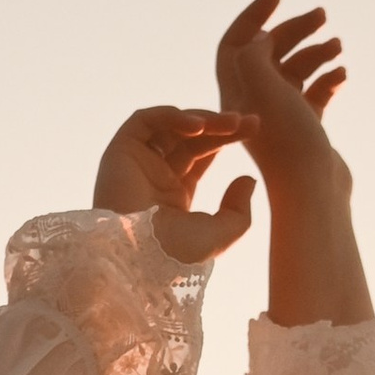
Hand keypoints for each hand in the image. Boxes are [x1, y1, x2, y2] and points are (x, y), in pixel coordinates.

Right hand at [93, 105, 259, 264]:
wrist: (138, 258)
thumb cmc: (176, 256)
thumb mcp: (220, 235)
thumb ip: (238, 210)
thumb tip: (249, 178)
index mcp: (173, 195)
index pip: (201, 154)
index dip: (226, 138)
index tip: (254, 127)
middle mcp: (154, 176)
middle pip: (190, 138)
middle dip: (220, 126)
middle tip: (248, 121)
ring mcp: (136, 163)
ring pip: (170, 126)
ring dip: (202, 119)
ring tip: (230, 122)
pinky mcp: (120, 152)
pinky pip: (145, 121)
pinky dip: (171, 115)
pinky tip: (198, 126)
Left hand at [214, 0, 350, 205]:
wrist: (314, 192)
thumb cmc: (288, 142)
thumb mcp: (261, 87)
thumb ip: (255, 54)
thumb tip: (262, 40)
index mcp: (236, 93)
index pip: (236, 43)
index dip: (253, 14)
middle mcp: (253, 104)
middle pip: (269, 52)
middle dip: (294, 30)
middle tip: (322, 15)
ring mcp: (280, 118)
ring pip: (295, 71)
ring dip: (315, 52)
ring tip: (337, 46)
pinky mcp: (305, 130)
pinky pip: (314, 93)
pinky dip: (327, 79)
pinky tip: (341, 75)